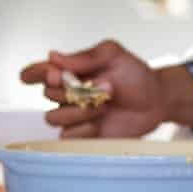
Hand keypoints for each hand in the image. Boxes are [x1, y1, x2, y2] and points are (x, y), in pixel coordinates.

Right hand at [19, 40, 168, 137]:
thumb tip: (53, 56)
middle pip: (47, 93)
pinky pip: (66, 136)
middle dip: (75, 90)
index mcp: (69, 70)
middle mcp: (66, 92)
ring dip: (80, 111)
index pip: (37, 71)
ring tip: (105, 105)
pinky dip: (84, 129)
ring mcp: (73, 114)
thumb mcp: (114, 55)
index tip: (53, 74)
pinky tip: (101, 124)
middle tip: (106, 87)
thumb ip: (86, 55)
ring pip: (53, 117)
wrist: (156, 101)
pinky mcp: (81, 135)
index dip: (35, 73)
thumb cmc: (135, 75)